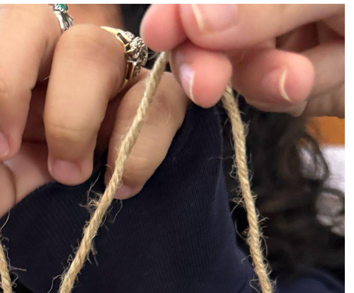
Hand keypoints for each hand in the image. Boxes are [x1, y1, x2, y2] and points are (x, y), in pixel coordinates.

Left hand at [0, 3, 188, 213]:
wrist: (78, 204)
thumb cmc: (18, 166)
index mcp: (2, 47)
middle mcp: (55, 36)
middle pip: (30, 16)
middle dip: (4, 85)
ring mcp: (110, 56)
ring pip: (94, 53)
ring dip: (71, 124)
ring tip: (66, 172)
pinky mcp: (158, 89)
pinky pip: (156, 99)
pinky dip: (135, 149)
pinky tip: (116, 182)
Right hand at [142, 4, 343, 115]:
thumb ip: (263, 5)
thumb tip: (191, 19)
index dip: (178, 11)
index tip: (159, 32)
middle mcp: (276, 8)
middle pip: (213, 33)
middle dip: (208, 58)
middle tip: (206, 86)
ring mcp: (289, 45)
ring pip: (244, 69)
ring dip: (266, 80)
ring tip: (301, 79)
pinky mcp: (303, 86)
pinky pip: (273, 97)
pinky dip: (291, 97)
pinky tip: (318, 82)